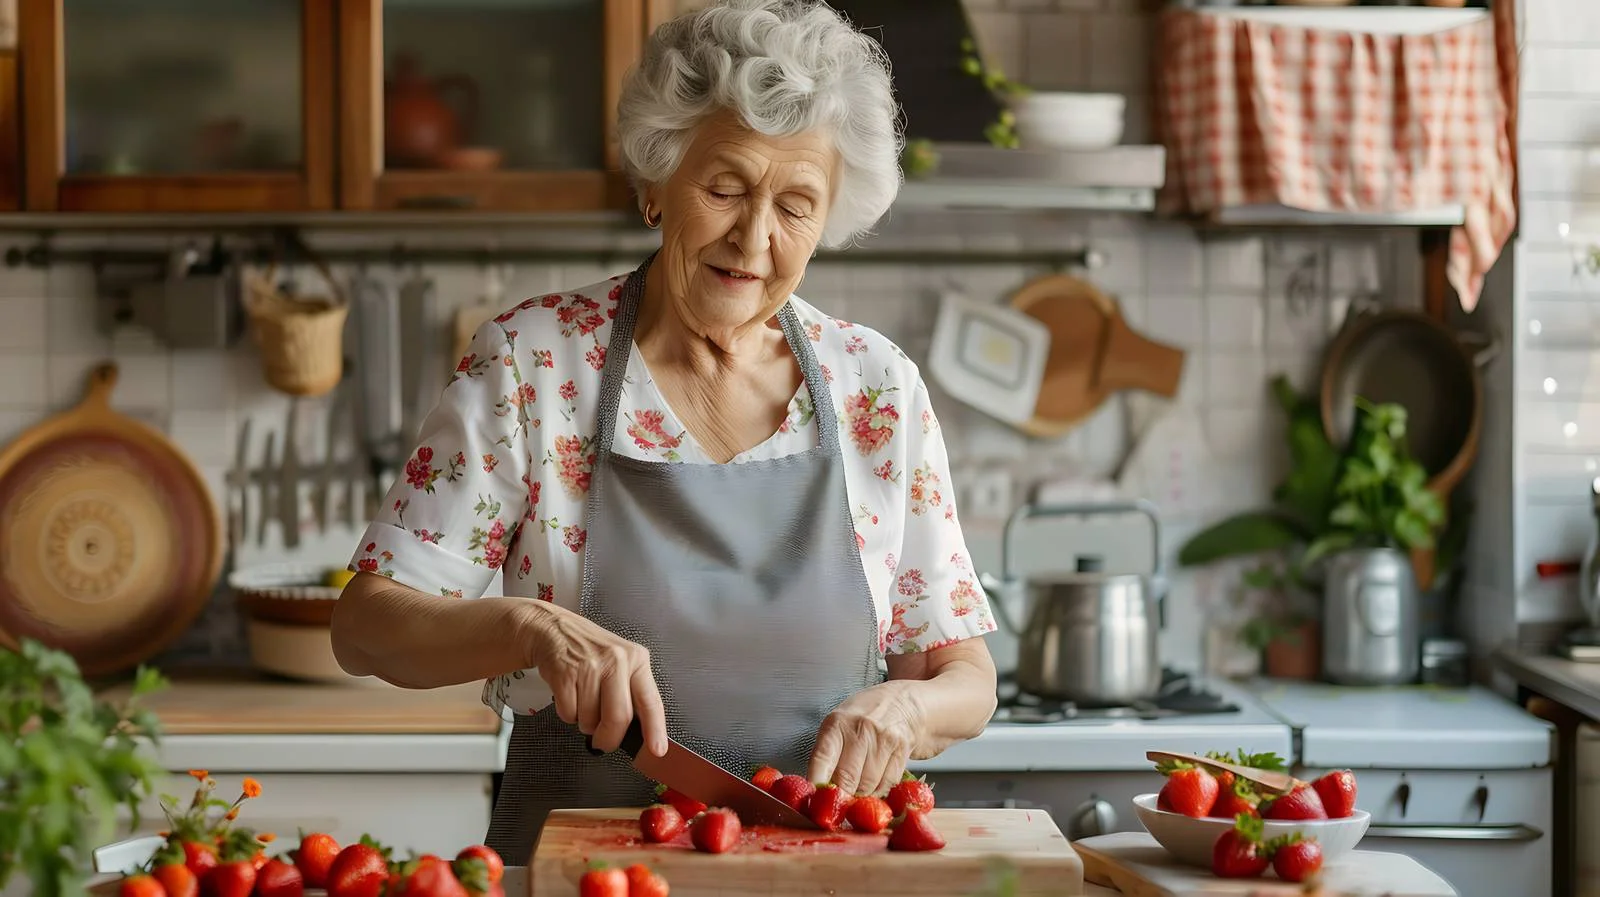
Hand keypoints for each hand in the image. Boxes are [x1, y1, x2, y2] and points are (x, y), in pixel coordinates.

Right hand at [523, 602, 668, 756]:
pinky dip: (568, 713)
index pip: (651, 701)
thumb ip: (632, 692)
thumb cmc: (590, 652)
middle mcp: (616, 661)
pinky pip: (569, 714)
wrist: (553, 630)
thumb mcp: (621, 662)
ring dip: (585, 722)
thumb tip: (640, 732)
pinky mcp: (565, 674)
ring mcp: (590, 667)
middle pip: (618, 718)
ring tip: (583, 700)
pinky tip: (570, 694)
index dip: (655, 730)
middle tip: (603, 742)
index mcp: (637, 659)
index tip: (657, 750)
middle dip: (609, 738)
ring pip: (590, 720)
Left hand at [807, 682, 920, 797]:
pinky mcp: (902, 750)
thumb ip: (828, 754)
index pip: (822, 759)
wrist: (903, 702)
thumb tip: (818, 789)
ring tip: (858, 788)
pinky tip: (875, 784)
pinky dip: (879, 792)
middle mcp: (860, 729)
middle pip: (846, 779)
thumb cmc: (864, 716)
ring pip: (867, 786)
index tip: (815, 800)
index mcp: (837, 723)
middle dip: (841, 797)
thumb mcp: (839, 724)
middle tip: (839, 801)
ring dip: (860, 795)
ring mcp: (883, 740)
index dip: (817, 784)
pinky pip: (887, 784)